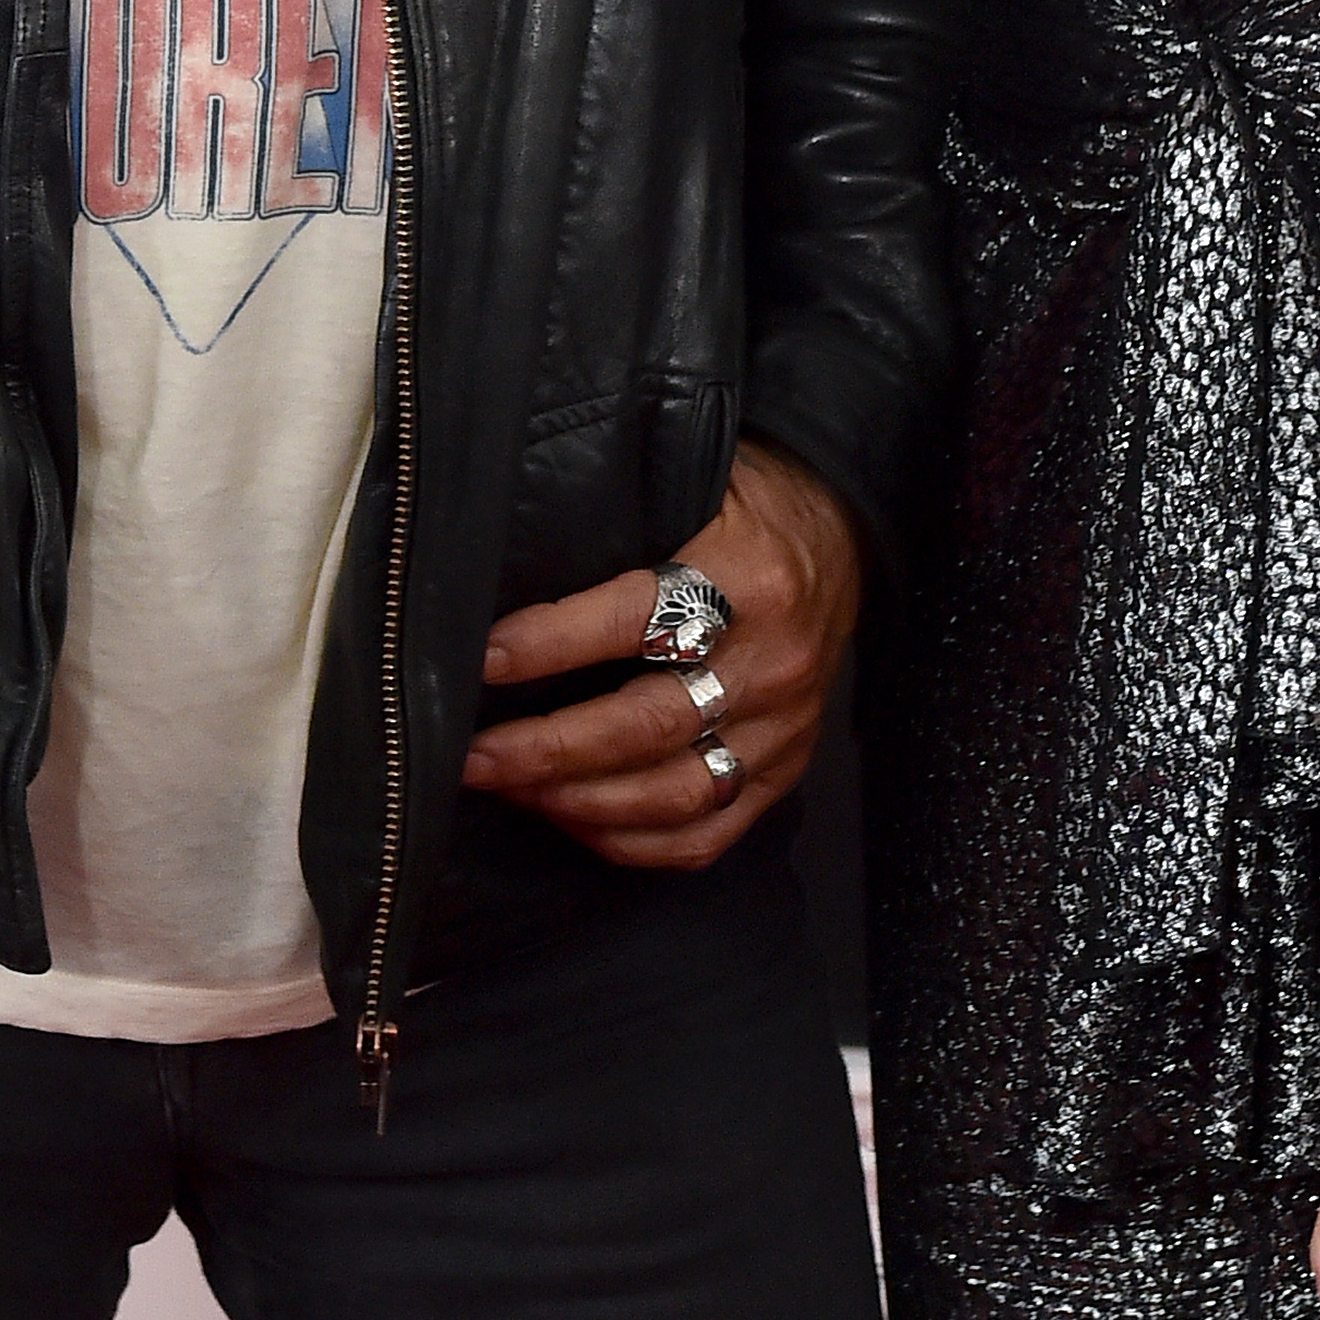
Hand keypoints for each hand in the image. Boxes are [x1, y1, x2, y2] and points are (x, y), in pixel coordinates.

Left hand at [459, 438, 862, 869]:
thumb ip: (623, 516)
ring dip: (578, 802)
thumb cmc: (750, 502)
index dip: (551, 644)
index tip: (482, 660)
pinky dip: (632, 842)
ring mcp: (784, 728)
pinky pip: (706, 834)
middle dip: (549, 748)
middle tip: (474, 755)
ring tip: (508, 788)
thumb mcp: (698, 477)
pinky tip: (572, 821)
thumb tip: (509, 551)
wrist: (845, 533)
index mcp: (748, 576)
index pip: (634, 619)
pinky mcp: (785, 771)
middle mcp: (772, 661)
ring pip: (674, 793)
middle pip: (648, 725)